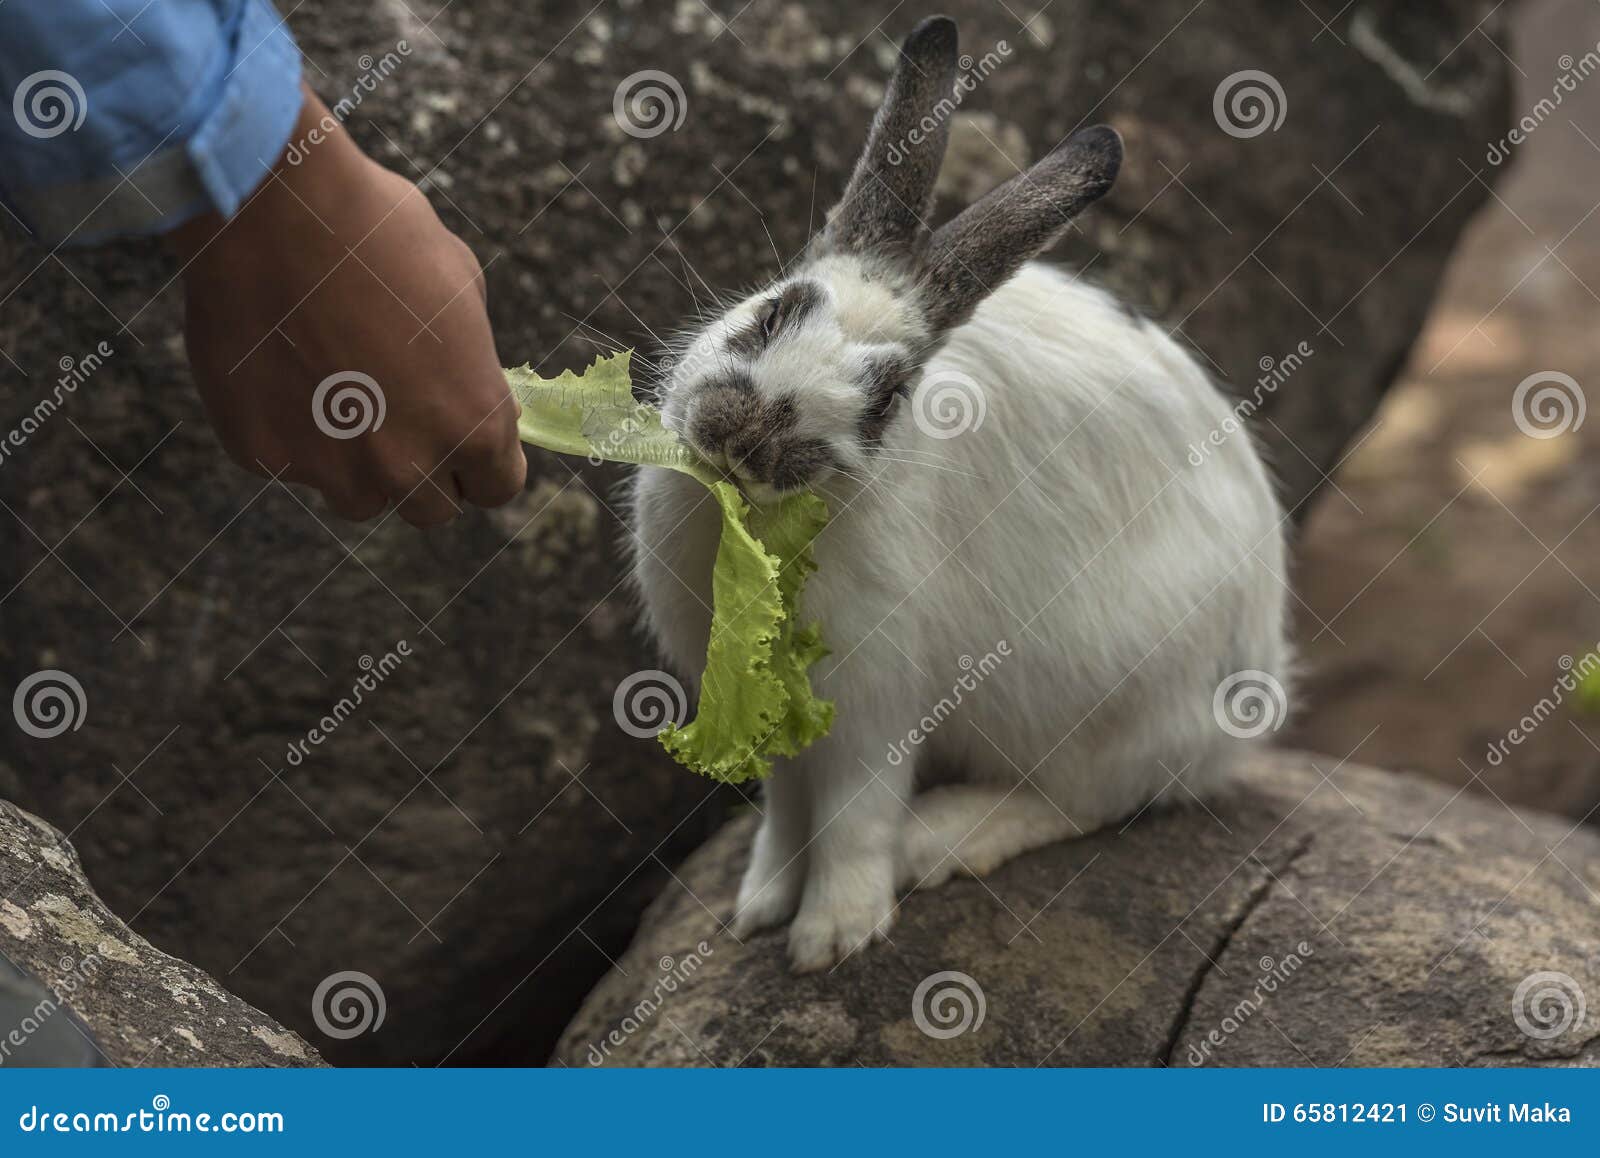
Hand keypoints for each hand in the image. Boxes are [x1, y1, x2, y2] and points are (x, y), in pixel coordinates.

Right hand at [168, 86, 526, 525]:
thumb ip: (471, 361)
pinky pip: (288, 462)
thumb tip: (473, 386)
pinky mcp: (265, 456)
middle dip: (423, 470)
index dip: (485, 463)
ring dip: (356, 464)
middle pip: (431, 508)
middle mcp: (409, 465)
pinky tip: (279, 366)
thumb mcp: (461, 290)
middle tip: (400, 418)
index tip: (468, 441)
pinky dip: (288, 430)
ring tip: (336, 391)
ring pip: (358, 497)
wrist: (274, 211)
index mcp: (475, 425)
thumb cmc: (380, 234)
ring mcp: (333, 469)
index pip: (497, 486)